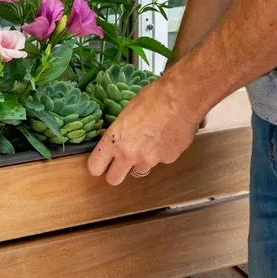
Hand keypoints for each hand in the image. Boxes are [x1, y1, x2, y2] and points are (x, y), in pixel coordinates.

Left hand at [87, 73, 202, 184]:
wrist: (181, 98)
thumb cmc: (154, 98)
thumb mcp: (127, 112)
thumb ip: (120, 131)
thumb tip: (118, 137)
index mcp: (114, 140)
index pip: (95, 167)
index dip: (97, 166)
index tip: (100, 163)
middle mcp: (129, 154)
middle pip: (114, 179)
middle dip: (116, 172)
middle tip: (121, 162)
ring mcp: (149, 160)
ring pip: (140, 170)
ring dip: (141, 161)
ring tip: (149, 143)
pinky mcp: (168, 160)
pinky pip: (160, 161)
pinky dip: (161, 153)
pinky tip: (166, 138)